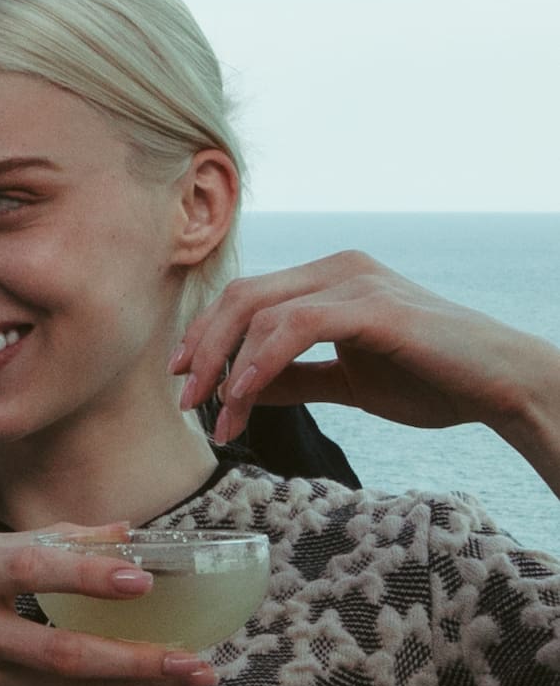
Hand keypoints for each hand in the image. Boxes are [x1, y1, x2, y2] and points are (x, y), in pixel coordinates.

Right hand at [0, 527, 217, 685]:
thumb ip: (47, 542)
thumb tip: (124, 532)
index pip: (28, 570)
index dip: (84, 574)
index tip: (140, 576)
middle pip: (60, 652)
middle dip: (134, 661)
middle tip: (194, 661)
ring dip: (134, 682)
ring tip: (190, 675)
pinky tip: (144, 682)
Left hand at [172, 249, 551, 447]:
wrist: (502, 386)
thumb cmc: (432, 380)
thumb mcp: (347, 381)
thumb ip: (294, 378)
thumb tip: (238, 390)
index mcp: (329, 278)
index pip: (247, 297)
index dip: (207, 335)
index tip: (184, 378)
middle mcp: (337, 268)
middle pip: (242, 297)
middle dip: (204, 350)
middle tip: (186, 400)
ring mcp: (355, 282)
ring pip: (260, 311)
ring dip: (226, 368)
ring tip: (217, 417)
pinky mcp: (373, 306)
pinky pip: (296, 327)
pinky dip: (260, 363)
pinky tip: (244, 398)